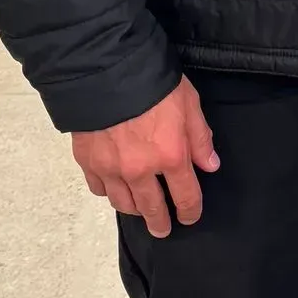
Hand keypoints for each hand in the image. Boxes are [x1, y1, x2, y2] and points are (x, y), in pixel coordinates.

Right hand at [71, 79, 219, 235]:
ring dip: (134, 209)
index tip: (189, 217)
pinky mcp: (87, 160)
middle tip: (162, 229)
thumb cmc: (152, 81)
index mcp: (170, 156)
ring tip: (139, 210)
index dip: (190, 211)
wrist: (104, 68)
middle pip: (151, 209)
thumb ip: (200, 138)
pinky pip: (99, 188)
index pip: (186, 197)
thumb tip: (210, 165)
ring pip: (123, 203)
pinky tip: (113, 187)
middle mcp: (140, 170)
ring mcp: (111, 168)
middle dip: (159, 222)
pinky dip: (108, 191)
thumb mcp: (188, 103)